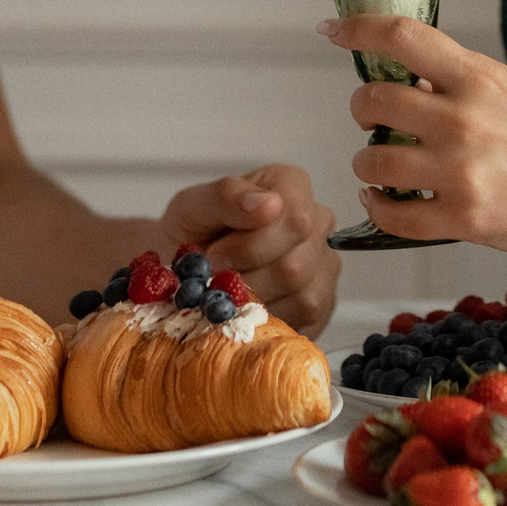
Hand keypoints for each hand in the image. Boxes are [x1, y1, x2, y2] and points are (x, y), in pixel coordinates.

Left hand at [158, 164, 340, 335]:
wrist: (182, 273)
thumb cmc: (191, 234)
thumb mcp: (192, 207)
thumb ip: (227, 197)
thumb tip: (268, 204)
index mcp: (290, 186)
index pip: (294, 220)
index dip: (250, 245)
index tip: (214, 254)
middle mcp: (316, 222)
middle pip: (296, 264)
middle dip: (245, 278)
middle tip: (214, 276)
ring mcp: (324, 265)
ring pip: (301, 295)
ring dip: (252, 300)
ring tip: (227, 289)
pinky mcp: (322, 305)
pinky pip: (303, 319)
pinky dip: (266, 319)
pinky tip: (246, 305)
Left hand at [324, 15, 506, 259]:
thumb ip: (466, 82)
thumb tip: (413, 79)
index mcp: (480, 78)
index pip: (402, 36)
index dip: (358, 28)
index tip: (334, 29)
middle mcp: (463, 121)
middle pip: (372, 101)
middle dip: (363, 109)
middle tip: (373, 118)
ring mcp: (460, 173)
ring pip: (373, 161)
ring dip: (368, 162)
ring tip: (383, 165)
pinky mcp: (463, 221)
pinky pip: (392, 214)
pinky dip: (379, 206)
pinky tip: (385, 199)